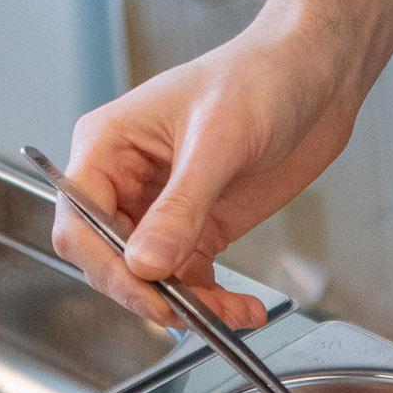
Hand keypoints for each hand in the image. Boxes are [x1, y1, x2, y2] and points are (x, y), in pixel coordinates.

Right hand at [54, 29, 361, 329]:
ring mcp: (162, 208)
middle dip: (148, 292)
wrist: (313, 77)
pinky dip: (215, 302)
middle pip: (109, 260)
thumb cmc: (259, 78)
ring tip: (230, 315)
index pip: (79, 223)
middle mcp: (126, 181)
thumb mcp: (218, 141)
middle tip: (189, 313)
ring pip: (152, 279)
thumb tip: (146, 264)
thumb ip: (181, 206)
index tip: (146, 291)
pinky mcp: (199, 227)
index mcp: (108, 147)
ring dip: (187, 306)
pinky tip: (244, 310)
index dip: (106, 266)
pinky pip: (191, 280)